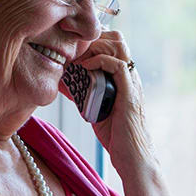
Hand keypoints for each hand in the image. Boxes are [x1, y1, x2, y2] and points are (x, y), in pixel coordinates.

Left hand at [66, 31, 152, 173]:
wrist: (133, 157)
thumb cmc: (116, 136)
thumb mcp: (93, 108)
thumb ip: (82, 94)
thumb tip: (63, 83)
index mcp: (123, 77)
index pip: (113, 43)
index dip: (94, 40)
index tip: (73, 49)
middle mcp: (130, 75)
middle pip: (117, 37)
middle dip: (93, 38)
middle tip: (73, 52)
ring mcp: (131, 82)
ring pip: (119, 45)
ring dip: (95, 47)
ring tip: (78, 59)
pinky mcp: (129, 92)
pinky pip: (117, 65)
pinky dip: (99, 61)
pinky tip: (84, 69)